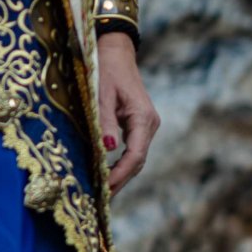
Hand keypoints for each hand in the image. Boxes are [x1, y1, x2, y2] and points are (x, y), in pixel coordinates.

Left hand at [96, 33, 158, 193]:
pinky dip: (121, 163)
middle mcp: (150, 124)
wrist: (114, 52)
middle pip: (137, 161)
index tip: (105, 189)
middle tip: (101, 199)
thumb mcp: (101, 94)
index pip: (136, 155)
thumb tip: (107, 149)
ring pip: (136, 157)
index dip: (120, 175)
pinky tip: (107, 174)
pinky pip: (133, 149)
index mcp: (143, 118)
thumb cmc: (105, 70)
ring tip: (102, 192)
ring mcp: (147, 125)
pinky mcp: (139, 124)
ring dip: (121, 174)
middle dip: (120, 180)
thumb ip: (105, 121)